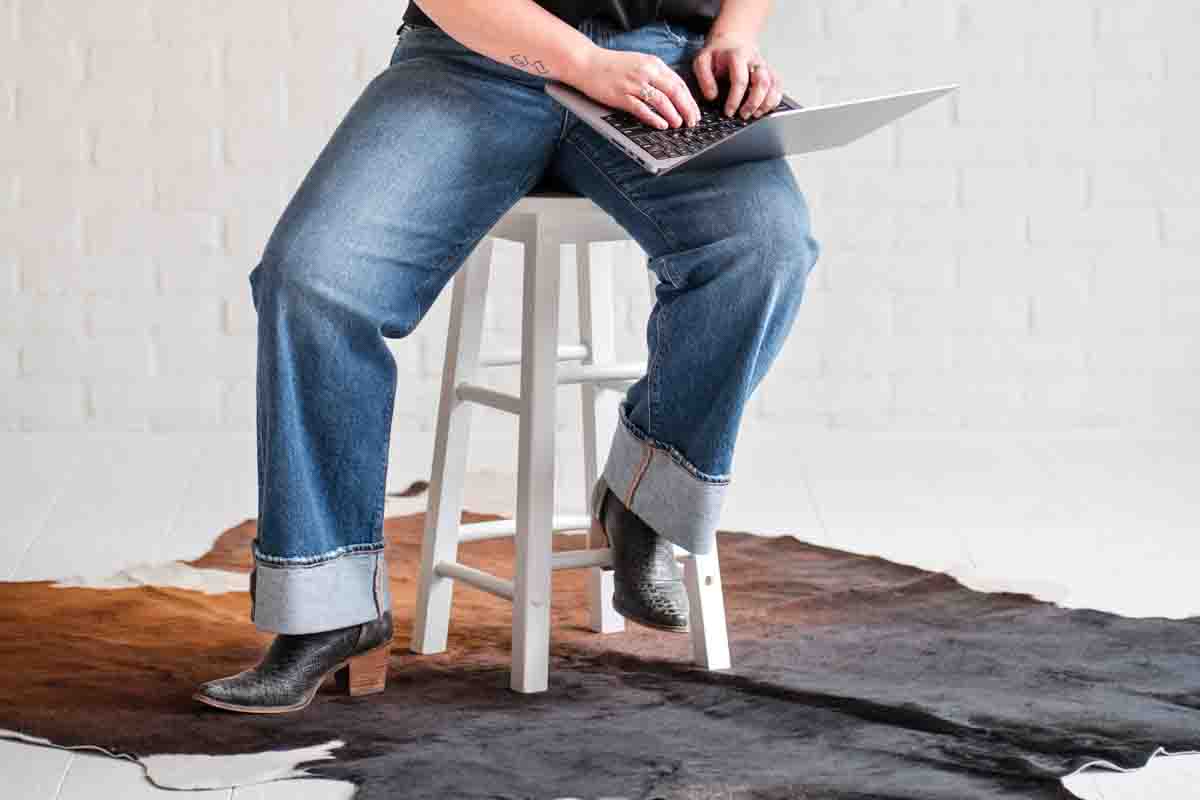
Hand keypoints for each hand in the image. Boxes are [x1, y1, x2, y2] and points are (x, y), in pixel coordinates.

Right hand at [569, 45, 700, 129]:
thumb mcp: (639, 64)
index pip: (679, 83)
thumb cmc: (612, 66)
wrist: (587, 63)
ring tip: (678, 125)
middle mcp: (646, 72)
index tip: (695, 112)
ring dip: (673, 114)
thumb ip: (656, 75)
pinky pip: (642, 109)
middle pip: (675, 92)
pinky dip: (654, 118)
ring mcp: (633, 84)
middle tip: (692, 122)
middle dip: (687, 109)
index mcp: (653, 64)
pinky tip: (661, 125)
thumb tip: (673, 94)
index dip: (690, 100)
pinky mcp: (621, 95)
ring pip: (661, 100)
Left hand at [691, 31, 782, 118]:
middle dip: (754, 102)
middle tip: (743, 115)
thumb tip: (712, 96)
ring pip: (773, 84)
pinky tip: (764, 109)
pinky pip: (777, 86)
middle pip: (762, 82)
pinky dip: (774, 99)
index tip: (728, 112)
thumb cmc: (717, 54)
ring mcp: (764, 66)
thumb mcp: (702, 60)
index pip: (740, 80)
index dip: (735, 99)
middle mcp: (754, 60)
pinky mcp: (769, 72)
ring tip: (755, 114)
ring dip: (766, 103)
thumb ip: (704, 77)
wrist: (731, 40)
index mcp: (737, 56)